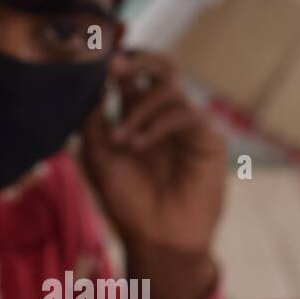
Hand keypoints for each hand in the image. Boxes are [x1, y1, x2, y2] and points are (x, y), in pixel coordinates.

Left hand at [82, 49, 226, 298]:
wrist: (157, 240)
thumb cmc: (129, 204)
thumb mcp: (99, 160)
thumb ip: (92, 123)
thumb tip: (92, 86)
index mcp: (139, 118)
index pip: (133, 76)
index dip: (118, 61)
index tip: (97, 58)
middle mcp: (164, 117)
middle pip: (160, 67)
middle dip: (137, 58)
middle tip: (113, 65)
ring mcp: (187, 126)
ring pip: (168, 89)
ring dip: (139, 109)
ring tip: (121, 139)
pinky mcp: (207, 140)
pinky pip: (184, 114)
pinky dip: (156, 124)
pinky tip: (137, 144)